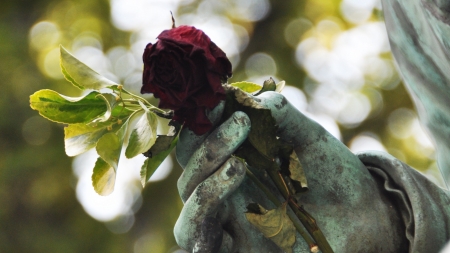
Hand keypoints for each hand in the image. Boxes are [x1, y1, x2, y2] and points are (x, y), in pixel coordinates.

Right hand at [174, 92, 405, 251]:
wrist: (363, 218)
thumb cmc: (332, 175)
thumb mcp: (310, 140)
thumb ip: (282, 116)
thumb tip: (254, 98)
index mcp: (236, 158)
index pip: (201, 138)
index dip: (205, 118)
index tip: (221, 98)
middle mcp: (225, 188)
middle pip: (191, 170)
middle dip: (208, 145)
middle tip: (240, 123)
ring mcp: (230, 220)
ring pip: (190, 207)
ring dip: (205, 184)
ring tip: (237, 166)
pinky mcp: (237, 249)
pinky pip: (202, 244)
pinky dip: (201, 227)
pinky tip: (222, 216)